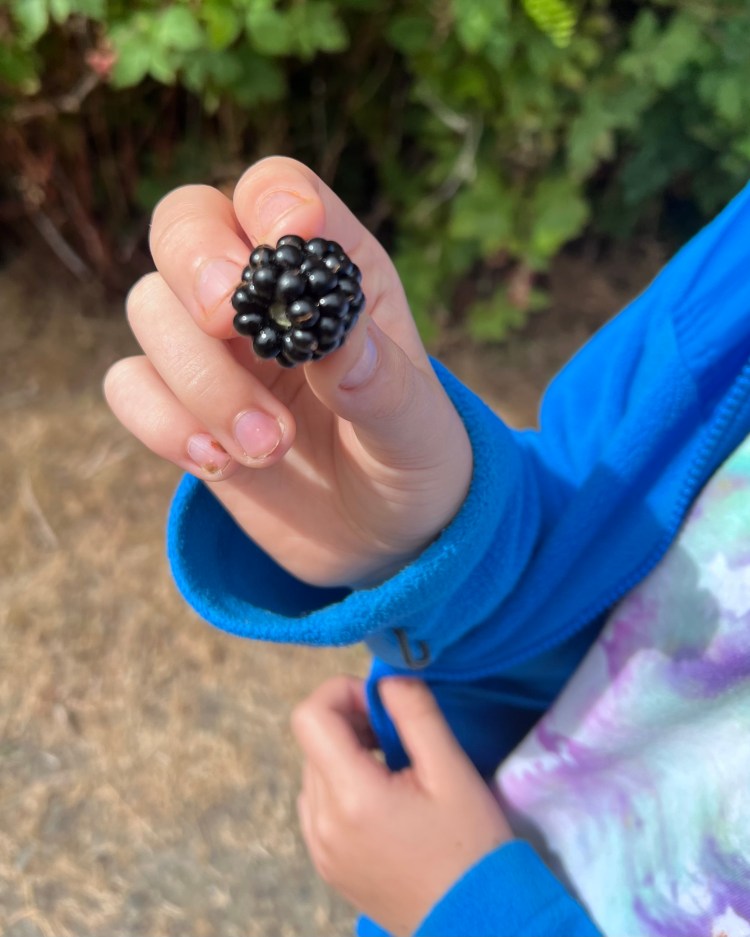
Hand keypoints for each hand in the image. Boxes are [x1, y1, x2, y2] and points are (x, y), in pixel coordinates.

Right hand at [104, 157, 471, 587]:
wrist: (375, 537)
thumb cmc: (409, 464)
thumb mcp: (416, 431)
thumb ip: (383, 385)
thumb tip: (337, 342)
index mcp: (334, 273)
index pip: (277, 192)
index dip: (271, 202)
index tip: (286, 242)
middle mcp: (263, 296)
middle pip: (185, 221)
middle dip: (196, 265)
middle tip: (227, 321)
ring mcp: (214, 350)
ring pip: (150, 308)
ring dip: (203, 381)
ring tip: (270, 447)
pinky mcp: (179, 407)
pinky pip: (129, 385)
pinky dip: (164, 424)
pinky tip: (224, 466)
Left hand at [291, 676, 512, 935]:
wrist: (476, 922)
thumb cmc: (471, 846)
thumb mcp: (451, 769)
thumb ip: (415, 712)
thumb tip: (386, 676)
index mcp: (351, 796)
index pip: (310, 716)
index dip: (342, 693)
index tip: (382, 704)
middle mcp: (322, 823)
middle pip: (312, 741)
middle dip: (351, 722)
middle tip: (398, 734)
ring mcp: (319, 848)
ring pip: (314, 770)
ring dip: (346, 753)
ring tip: (395, 767)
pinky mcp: (327, 864)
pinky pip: (318, 804)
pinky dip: (342, 786)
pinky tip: (384, 798)